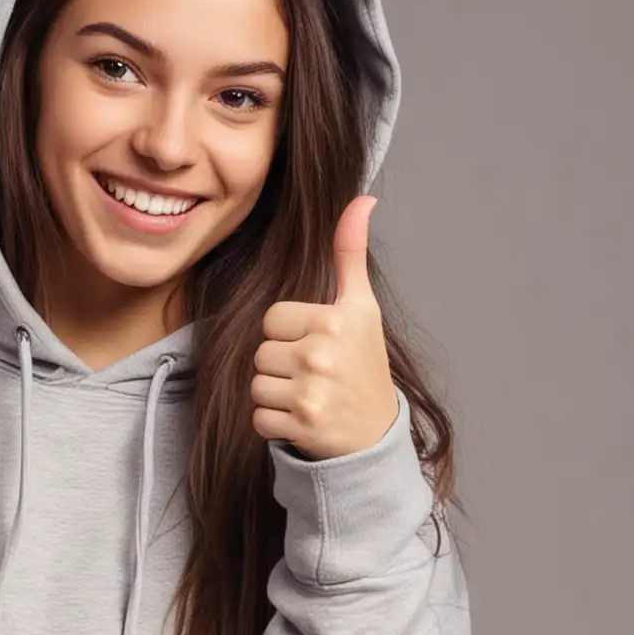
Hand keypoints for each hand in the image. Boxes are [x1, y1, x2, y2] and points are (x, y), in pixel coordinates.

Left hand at [251, 195, 398, 460]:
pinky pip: (258, 417)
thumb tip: (361, 200)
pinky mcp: (300, 425)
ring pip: (256, 384)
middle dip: (282, 365)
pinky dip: (275, 422)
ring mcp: (311, 391)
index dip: (291, 334)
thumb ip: (350, 253)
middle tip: (316, 375)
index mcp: (334, 320)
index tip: (319, 346)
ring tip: (310, 395)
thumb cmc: (364, 364)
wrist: (377, 434)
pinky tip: (304, 419)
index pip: (273, 319)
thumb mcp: (362, 307)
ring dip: (276, 394)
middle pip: (261, 352)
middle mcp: (322, 353)